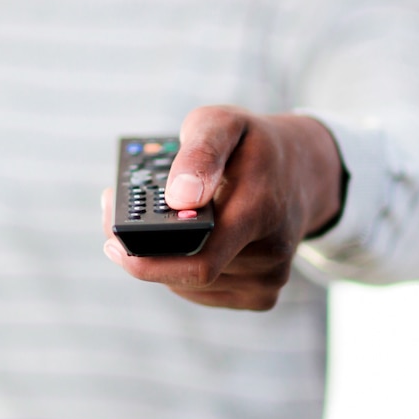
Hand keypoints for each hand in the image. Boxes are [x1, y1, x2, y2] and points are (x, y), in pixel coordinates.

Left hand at [102, 105, 343, 309]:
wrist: (305, 173)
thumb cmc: (255, 145)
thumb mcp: (226, 124)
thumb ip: (201, 152)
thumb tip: (178, 199)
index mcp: (260, 212)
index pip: (199, 263)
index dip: (148, 263)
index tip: (113, 243)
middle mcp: (270, 255)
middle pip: (186, 276)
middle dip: (144, 255)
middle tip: (119, 225)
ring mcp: (270, 280)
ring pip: (191, 287)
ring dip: (164, 261)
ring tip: (154, 225)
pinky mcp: (263, 294)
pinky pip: (205, 293)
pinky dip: (184, 273)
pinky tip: (186, 244)